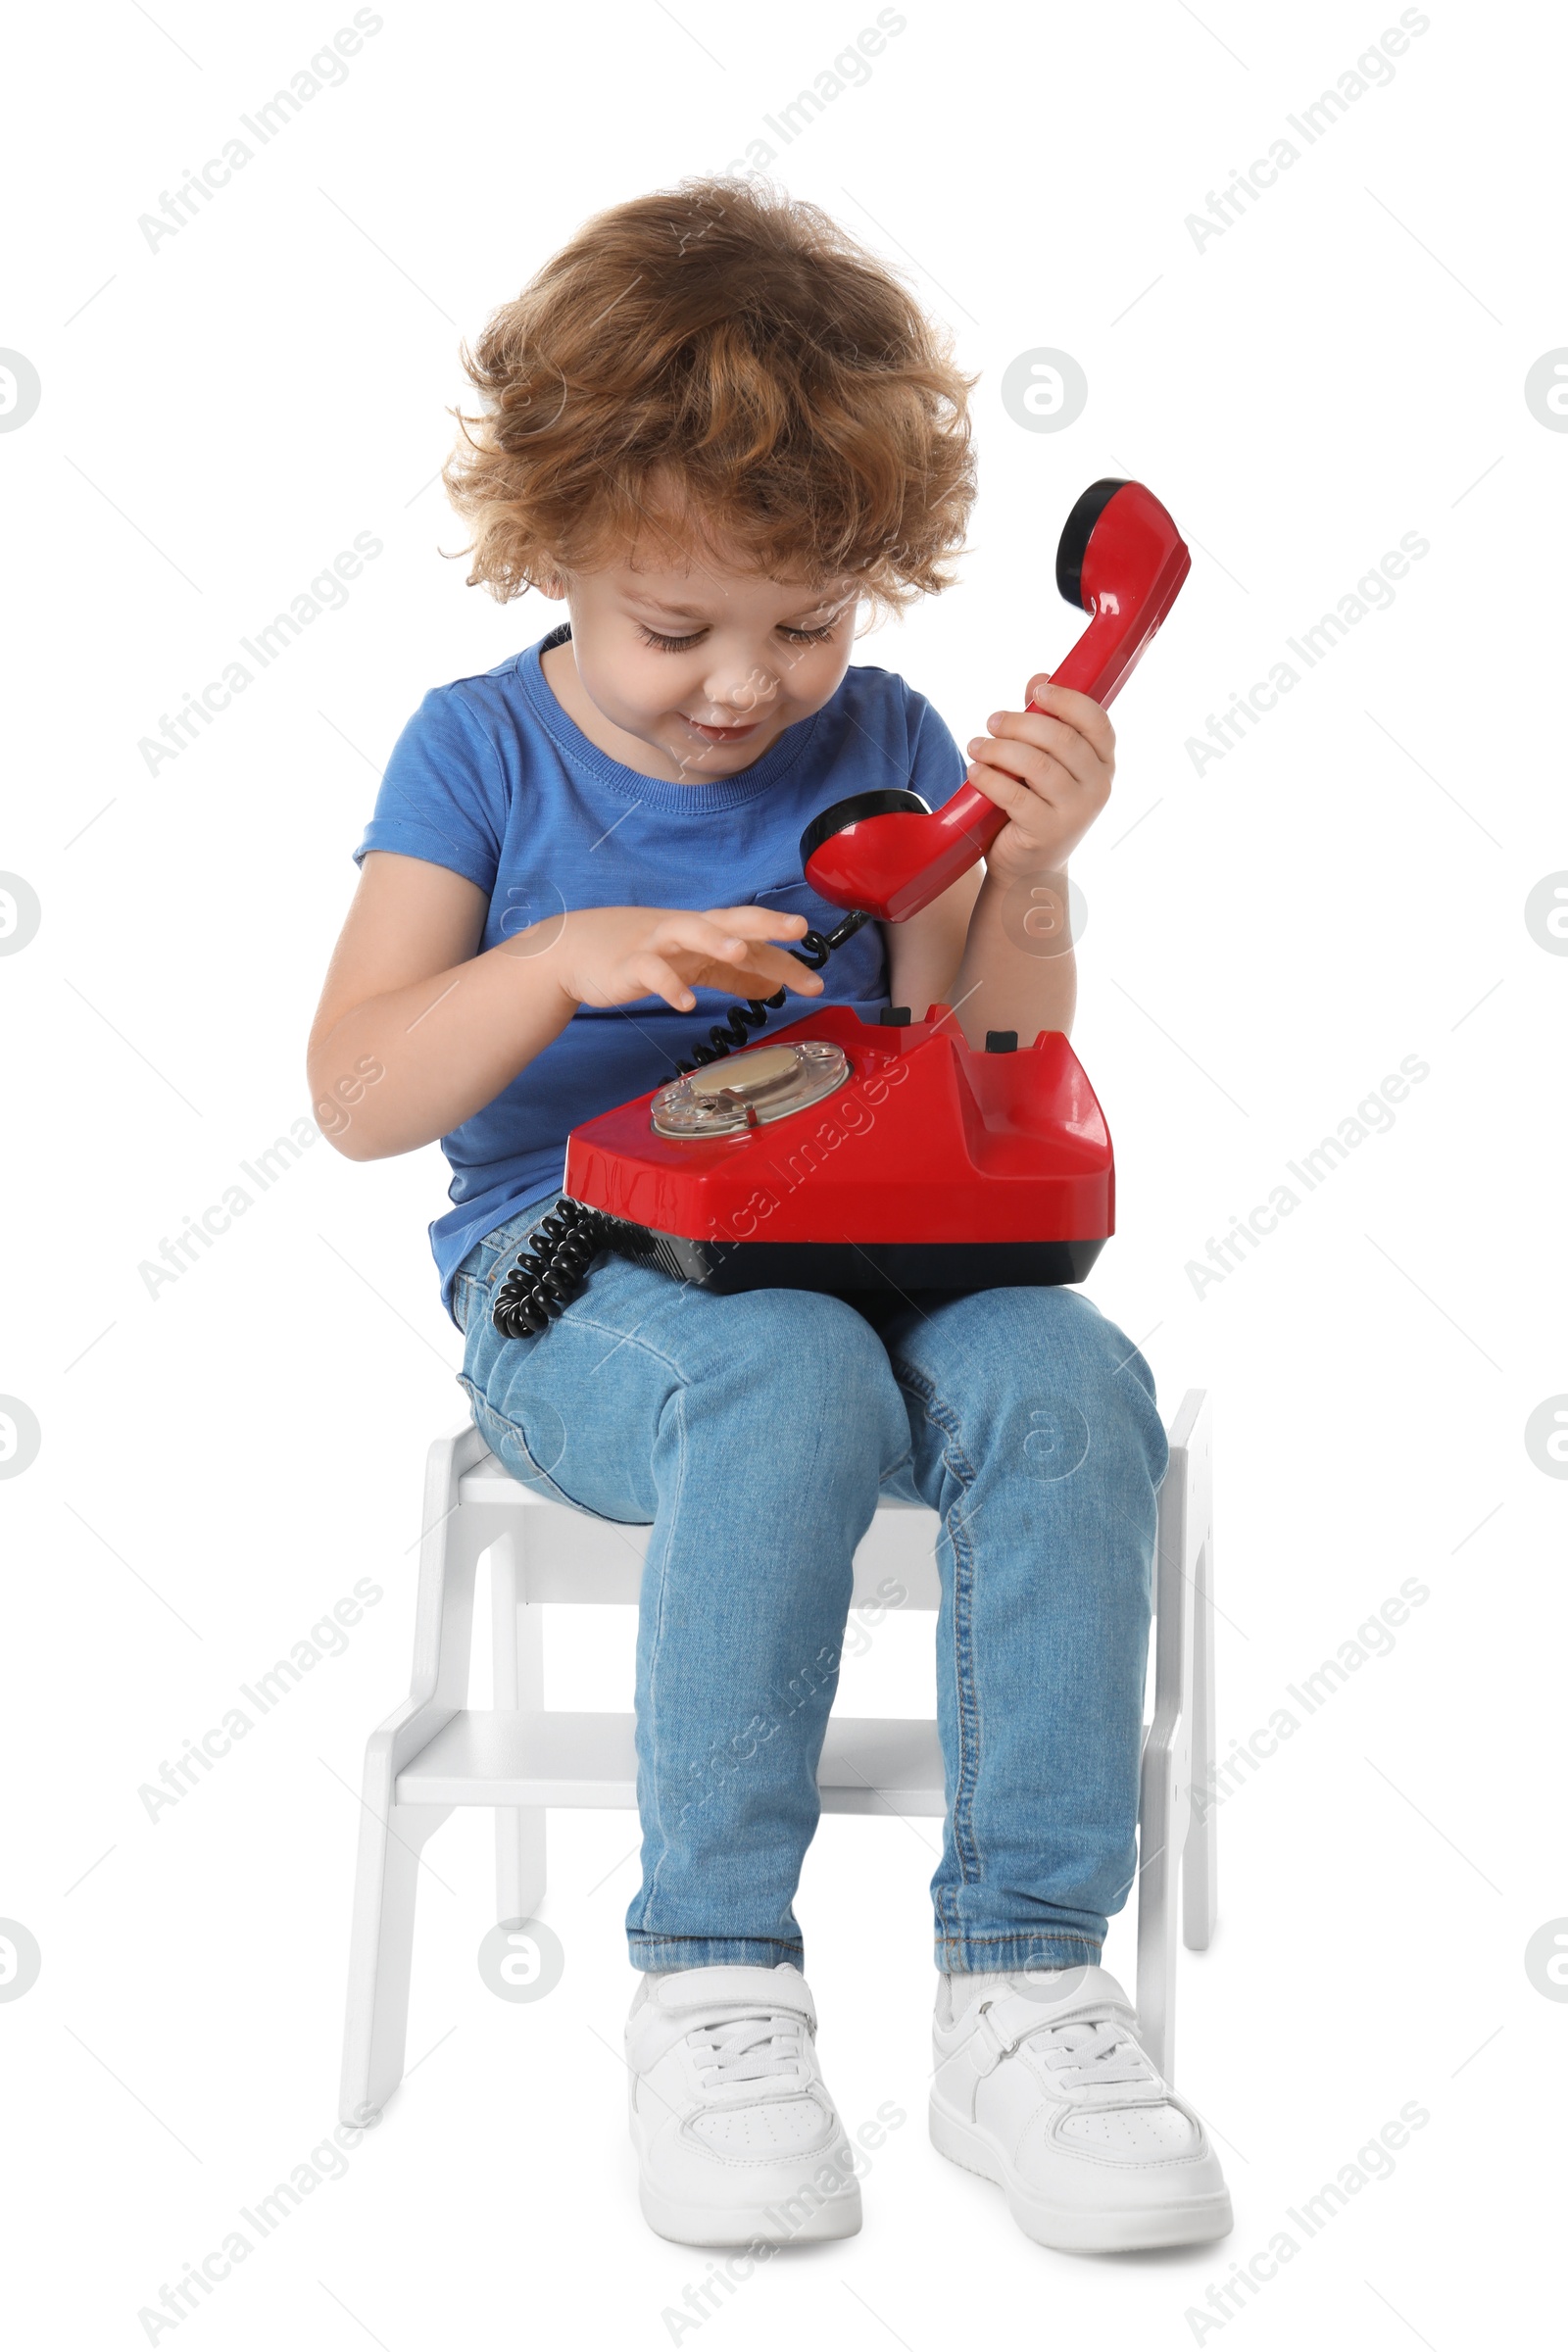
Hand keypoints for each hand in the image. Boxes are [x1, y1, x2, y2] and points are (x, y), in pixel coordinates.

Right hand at [542, 904, 826, 1014]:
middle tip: (798, 929)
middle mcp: (687, 931)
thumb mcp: (693, 963)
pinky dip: (669, 986)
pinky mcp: (629, 964)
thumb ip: (732, 975)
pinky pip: (651, 972)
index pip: (754, 941)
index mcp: (706, 931)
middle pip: (730, 919)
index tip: (817, 983)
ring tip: (742, 952)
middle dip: (764, 923)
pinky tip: (686, 1004)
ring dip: (715, 939)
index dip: (785, 960)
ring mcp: (657, 944)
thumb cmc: (639, 952)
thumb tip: (772, 987)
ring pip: (689, 932)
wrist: (575, 950)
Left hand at [963, 679, 1115, 877]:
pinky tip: (974, 771)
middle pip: (1060, 738)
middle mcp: (1098, 786)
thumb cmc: (1037, 804)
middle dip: (1019, 723)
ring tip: (975, 745)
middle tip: (991, 721)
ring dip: (999, 748)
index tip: (1036, 692)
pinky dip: (990, 778)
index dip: (1067, 700)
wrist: (1030, 868)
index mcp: (1103, 762)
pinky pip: (1015, 795)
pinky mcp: (1048, 832)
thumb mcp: (1046, 762)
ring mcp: (1077, 812)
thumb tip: (1040, 677)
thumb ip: (1046, 721)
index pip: (1096, 720)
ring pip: (1036, 764)